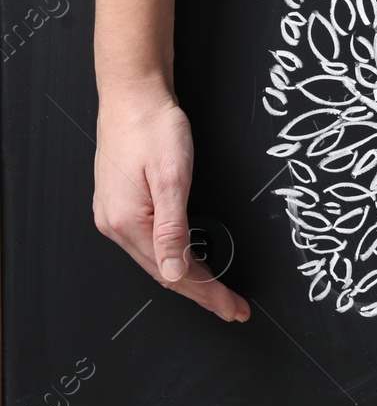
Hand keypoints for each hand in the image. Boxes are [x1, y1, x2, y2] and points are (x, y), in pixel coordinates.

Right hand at [92, 86, 248, 321]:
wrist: (132, 95)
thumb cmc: (153, 127)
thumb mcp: (172, 177)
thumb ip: (173, 228)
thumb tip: (173, 273)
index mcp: (128, 222)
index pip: (175, 273)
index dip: (208, 294)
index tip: (233, 308)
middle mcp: (115, 225)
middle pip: (165, 274)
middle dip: (202, 294)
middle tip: (233, 309)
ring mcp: (114, 216)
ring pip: (157, 261)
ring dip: (188, 279)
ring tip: (218, 294)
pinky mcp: (119, 206)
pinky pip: (150, 244)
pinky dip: (173, 259)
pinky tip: (188, 264)